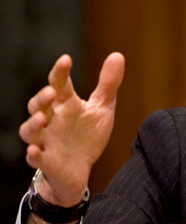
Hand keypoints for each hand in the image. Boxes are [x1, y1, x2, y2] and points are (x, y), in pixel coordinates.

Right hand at [19, 53, 124, 206]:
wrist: (81, 169)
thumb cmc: (87, 134)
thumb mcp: (102, 108)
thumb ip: (108, 83)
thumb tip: (117, 55)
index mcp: (65, 104)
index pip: (58, 84)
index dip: (59, 72)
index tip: (66, 60)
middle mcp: (51, 120)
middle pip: (38, 105)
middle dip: (42, 98)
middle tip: (52, 91)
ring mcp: (45, 140)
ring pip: (29, 130)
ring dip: (33, 123)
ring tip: (41, 118)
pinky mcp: (45, 161)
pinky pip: (34, 157)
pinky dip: (33, 154)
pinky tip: (34, 151)